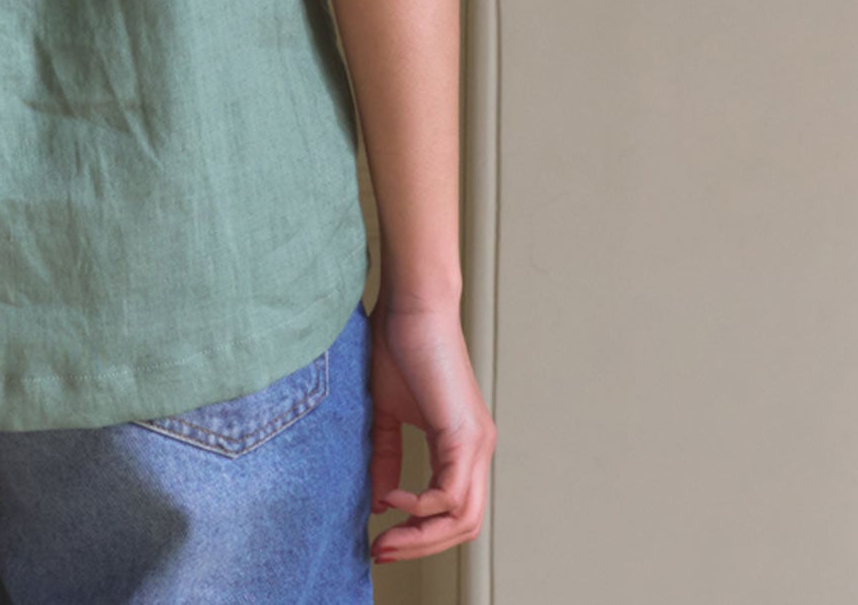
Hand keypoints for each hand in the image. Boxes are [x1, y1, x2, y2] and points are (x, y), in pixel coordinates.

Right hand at [366, 287, 494, 563]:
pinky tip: (393, 498)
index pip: (453, 511)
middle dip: (421, 547)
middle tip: (383, 552)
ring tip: (386, 537)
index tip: (382, 542)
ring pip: (463, 518)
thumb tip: (380, 500)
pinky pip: (451, 493)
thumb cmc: (397, 346)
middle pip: (464, 526)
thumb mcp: (387, 413)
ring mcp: (477, 443)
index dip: (420, 535)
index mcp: (461, 445)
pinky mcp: (465, 434)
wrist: (410, 305)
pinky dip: (421, 505)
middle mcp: (478, 450)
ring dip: (422, 536)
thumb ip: (387, 457)